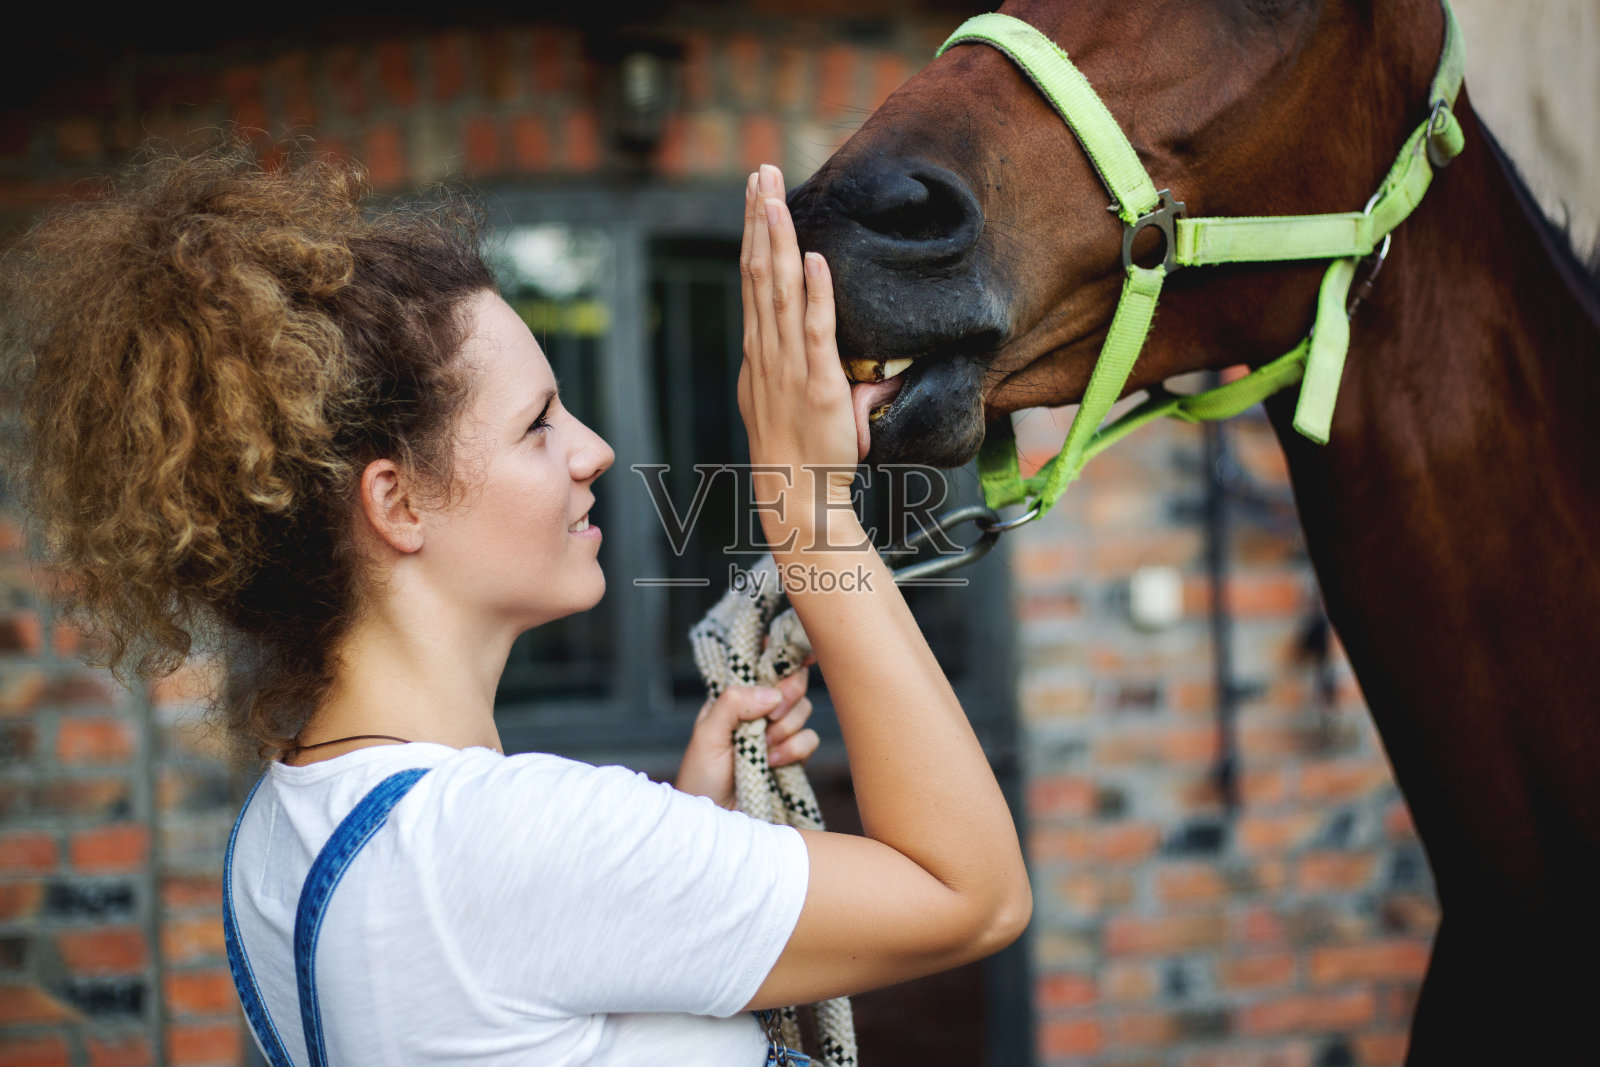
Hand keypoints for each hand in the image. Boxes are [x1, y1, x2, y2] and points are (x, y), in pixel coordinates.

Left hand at [675, 668, 818, 808]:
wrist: (715, 822)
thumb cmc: (700, 778)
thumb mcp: (707, 734)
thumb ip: (734, 703)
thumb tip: (772, 691)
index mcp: (734, 697)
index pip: (761, 664)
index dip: (778, 657)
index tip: (790, 660)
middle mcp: (758, 711)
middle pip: (791, 682)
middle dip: (788, 695)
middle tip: (772, 716)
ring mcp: (776, 734)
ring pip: (803, 710)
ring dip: (786, 728)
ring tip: (763, 748)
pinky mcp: (791, 757)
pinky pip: (809, 739)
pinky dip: (794, 750)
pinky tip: (772, 764)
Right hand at [738, 164, 859, 546]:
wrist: (798, 500)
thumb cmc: (800, 455)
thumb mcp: (797, 403)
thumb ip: (810, 369)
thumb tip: (835, 350)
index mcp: (760, 352)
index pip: (754, 280)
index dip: (755, 234)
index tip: (757, 194)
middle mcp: (767, 353)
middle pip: (759, 273)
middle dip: (760, 219)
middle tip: (760, 172)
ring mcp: (789, 368)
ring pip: (778, 292)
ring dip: (779, 241)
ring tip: (777, 197)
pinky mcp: (818, 388)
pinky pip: (814, 332)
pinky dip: (814, 294)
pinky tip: (812, 258)